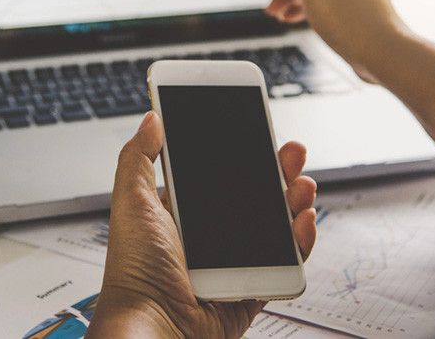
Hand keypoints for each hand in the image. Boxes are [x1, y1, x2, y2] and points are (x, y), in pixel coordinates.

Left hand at [87, 112, 316, 337]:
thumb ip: (139, 156)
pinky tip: (302, 221)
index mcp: (183, 211)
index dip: (243, 153)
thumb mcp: (131, 201)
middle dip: (278, 170)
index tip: (260, 132)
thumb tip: (152, 117)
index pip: (221, 174)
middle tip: (293, 153)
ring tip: (302, 185)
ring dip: (294, 200)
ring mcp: (234, 261)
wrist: (154, 326)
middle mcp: (210, 235)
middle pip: (255, 195)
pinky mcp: (252, 287)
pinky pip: (285, 262)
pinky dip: (300, 241)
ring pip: (275, 225)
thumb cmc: (135, 270)